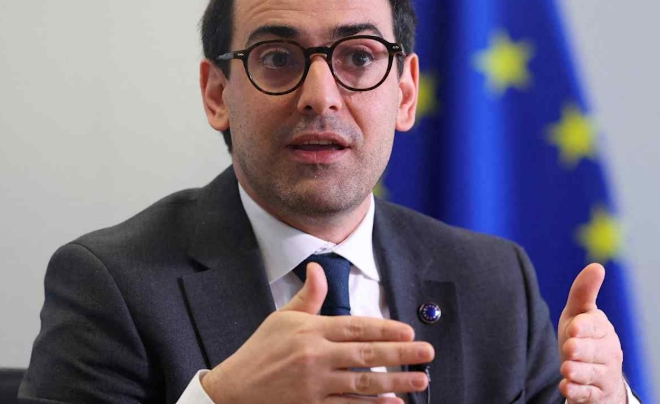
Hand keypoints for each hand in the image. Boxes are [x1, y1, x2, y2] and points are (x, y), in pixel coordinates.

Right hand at [201, 262, 433, 403]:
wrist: (232, 391)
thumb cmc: (259, 352)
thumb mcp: (281, 318)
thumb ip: (308, 296)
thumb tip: (319, 268)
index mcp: (310, 331)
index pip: (356, 327)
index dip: (385, 329)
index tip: (409, 332)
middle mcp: (315, 357)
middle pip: (366, 354)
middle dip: (401, 354)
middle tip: (427, 353)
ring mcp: (314, 385)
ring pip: (363, 384)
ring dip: (395, 382)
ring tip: (419, 381)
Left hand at [557, 263, 625, 403]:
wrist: (593, 374)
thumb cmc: (582, 338)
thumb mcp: (578, 314)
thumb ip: (584, 293)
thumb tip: (597, 266)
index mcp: (602, 328)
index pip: (594, 326)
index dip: (584, 328)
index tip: (573, 328)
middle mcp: (608, 351)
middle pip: (595, 351)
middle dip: (582, 350)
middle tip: (569, 349)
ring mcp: (605, 374)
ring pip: (592, 374)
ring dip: (578, 372)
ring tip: (566, 369)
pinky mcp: (598, 394)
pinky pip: (588, 394)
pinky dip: (577, 391)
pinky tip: (566, 387)